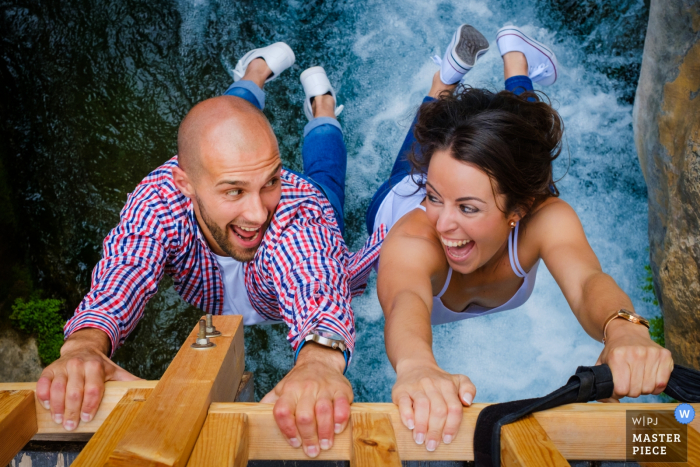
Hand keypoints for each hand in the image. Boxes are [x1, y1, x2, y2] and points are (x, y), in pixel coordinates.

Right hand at [36, 328, 140, 430]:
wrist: (82, 348)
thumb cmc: (99, 365)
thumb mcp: (115, 371)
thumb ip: (129, 381)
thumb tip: (149, 388)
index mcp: (96, 366)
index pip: (93, 388)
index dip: (90, 405)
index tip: (88, 418)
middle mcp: (78, 365)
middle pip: (74, 392)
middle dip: (73, 411)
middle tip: (72, 425)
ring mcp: (62, 367)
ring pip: (58, 389)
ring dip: (58, 407)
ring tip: (60, 420)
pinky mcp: (49, 370)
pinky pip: (43, 384)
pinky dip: (44, 396)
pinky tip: (48, 407)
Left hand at [260, 342, 350, 457]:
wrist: (320, 361)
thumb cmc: (299, 380)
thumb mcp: (281, 388)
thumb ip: (270, 402)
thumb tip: (253, 416)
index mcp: (289, 390)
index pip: (283, 411)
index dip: (287, 430)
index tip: (294, 443)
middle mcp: (306, 388)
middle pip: (304, 416)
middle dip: (308, 437)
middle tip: (312, 451)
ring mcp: (325, 388)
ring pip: (324, 412)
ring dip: (325, 433)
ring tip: (325, 445)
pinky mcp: (341, 389)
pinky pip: (342, 407)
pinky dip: (340, 420)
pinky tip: (337, 429)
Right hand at [392, 359, 475, 450]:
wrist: (415, 365)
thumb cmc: (438, 381)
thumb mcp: (457, 380)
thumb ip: (469, 389)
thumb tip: (467, 402)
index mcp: (448, 385)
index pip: (454, 408)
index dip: (452, 426)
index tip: (447, 440)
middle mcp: (432, 384)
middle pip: (438, 410)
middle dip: (436, 430)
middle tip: (432, 445)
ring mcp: (416, 386)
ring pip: (422, 406)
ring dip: (422, 426)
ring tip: (420, 440)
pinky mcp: (401, 390)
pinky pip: (404, 402)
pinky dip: (407, 415)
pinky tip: (410, 426)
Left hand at [596, 318, 673, 401]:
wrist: (627, 332)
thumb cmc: (614, 352)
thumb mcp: (601, 364)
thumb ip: (601, 385)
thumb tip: (612, 403)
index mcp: (617, 356)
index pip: (621, 389)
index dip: (618, 392)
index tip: (618, 387)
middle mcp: (635, 354)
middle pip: (636, 391)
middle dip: (631, 391)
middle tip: (628, 382)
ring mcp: (651, 354)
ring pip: (649, 389)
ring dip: (643, 388)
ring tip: (638, 379)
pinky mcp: (665, 355)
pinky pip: (662, 383)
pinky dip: (656, 386)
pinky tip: (649, 378)